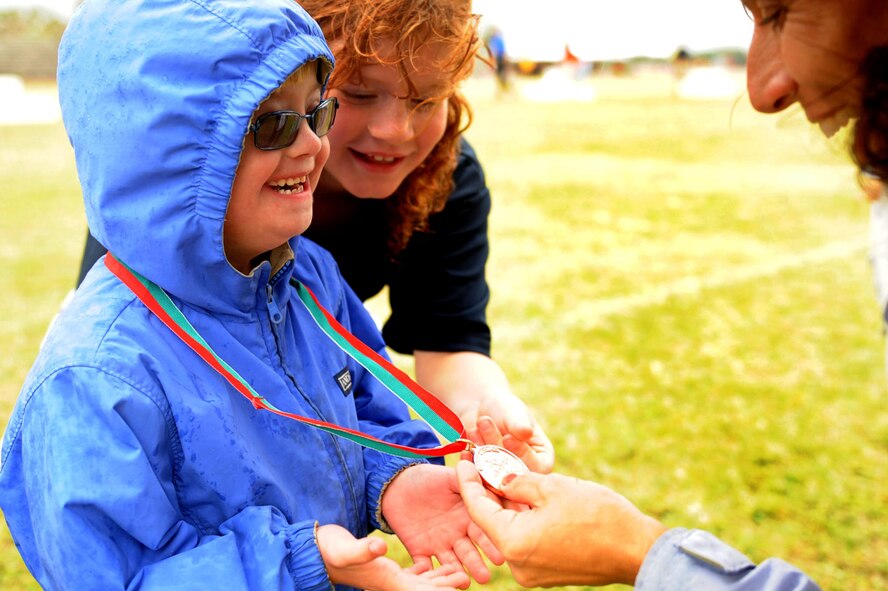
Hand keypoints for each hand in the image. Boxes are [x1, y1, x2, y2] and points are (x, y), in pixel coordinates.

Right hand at [316, 524, 470, 589]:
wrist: (319, 552)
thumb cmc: (332, 552)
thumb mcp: (348, 550)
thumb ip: (364, 550)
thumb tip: (380, 547)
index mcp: (389, 581)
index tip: (459, 586)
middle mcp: (393, 583)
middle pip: (427, 590)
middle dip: (447, 587)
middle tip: (470, 579)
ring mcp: (392, 578)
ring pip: (424, 583)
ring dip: (443, 580)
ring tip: (464, 574)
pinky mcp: (390, 570)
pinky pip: (416, 574)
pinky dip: (431, 571)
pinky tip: (443, 564)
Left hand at [381, 464, 503, 583]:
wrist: (398, 484)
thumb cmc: (427, 478)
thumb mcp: (449, 477)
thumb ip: (467, 483)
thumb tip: (490, 482)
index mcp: (467, 517)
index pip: (481, 532)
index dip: (490, 544)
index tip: (499, 557)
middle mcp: (456, 534)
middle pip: (469, 553)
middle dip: (477, 565)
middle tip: (484, 577)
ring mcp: (439, 544)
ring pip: (450, 562)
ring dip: (457, 573)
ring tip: (465, 583)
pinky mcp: (419, 550)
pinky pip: (423, 564)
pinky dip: (427, 572)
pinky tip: (432, 578)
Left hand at [455, 460, 667, 587]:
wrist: (636, 549)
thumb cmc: (598, 516)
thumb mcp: (552, 487)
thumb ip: (517, 482)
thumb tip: (498, 479)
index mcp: (513, 542)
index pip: (477, 508)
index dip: (468, 480)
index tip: (463, 459)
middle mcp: (517, 564)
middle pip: (490, 521)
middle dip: (487, 490)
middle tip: (483, 462)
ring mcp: (531, 572)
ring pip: (508, 530)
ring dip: (506, 504)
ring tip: (503, 474)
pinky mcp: (546, 572)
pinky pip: (524, 541)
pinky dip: (521, 519)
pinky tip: (524, 497)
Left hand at [459, 390, 554, 473]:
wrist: (479, 410)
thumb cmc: (504, 408)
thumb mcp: (514, 412)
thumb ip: (518, 423)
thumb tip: (525, 432)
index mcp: (542, 459)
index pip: (538, 467)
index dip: (522, 455)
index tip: (507, 437)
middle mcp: (525, 472)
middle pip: (514, 473)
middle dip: (497, 450)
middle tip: (484, 423)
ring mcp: (503, 478)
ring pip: (493, 477)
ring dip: (481, 453)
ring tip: (475, 428)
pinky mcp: (485, 479)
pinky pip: (477, 478)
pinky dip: (469, 461)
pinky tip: (465, 443)